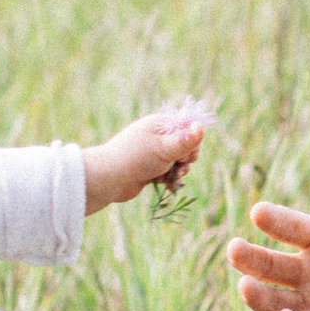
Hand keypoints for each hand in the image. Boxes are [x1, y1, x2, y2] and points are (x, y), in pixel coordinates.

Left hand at [84, 108, 210, 213]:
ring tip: (173, 178)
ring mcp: (152, 153)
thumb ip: (185, 141)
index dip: (192, 142)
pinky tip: (167, 185)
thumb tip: (200, 126)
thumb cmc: (137, 159)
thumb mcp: (165, 149)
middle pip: (184, 146)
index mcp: (159, 125)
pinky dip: (169, 178)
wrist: (109, 179)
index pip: (187, 128)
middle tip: (180, 167)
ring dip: (178, 171)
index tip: (188, 154)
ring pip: (177, 161)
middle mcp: (156, 136)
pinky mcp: (149, 168)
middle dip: (186, 159)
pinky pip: (167, 172)